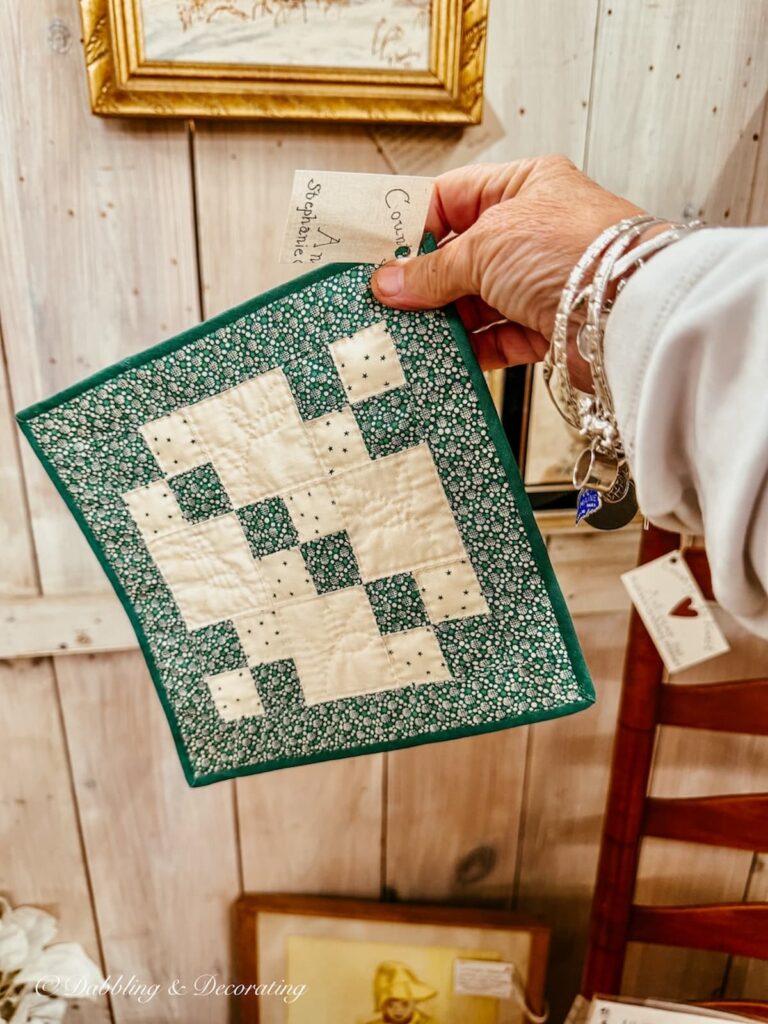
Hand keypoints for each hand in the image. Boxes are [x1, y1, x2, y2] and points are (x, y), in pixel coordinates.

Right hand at [370, 156, 646, 383]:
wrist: (629, 308)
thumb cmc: (575, 250)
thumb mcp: (486, 246)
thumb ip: (433, 270)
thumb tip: (390, 283)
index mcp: (523, 187)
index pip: (453, 199)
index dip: (414, 227)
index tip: (379, 256)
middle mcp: (533, 231)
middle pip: (461, 256)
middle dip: (424, 282)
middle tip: (384, 301)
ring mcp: (540, 280)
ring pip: (476, 301)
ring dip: (443, 319)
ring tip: (405, 333)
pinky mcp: (547, 325)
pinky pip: (497, 338)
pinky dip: (469, 349)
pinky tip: (441, 356)